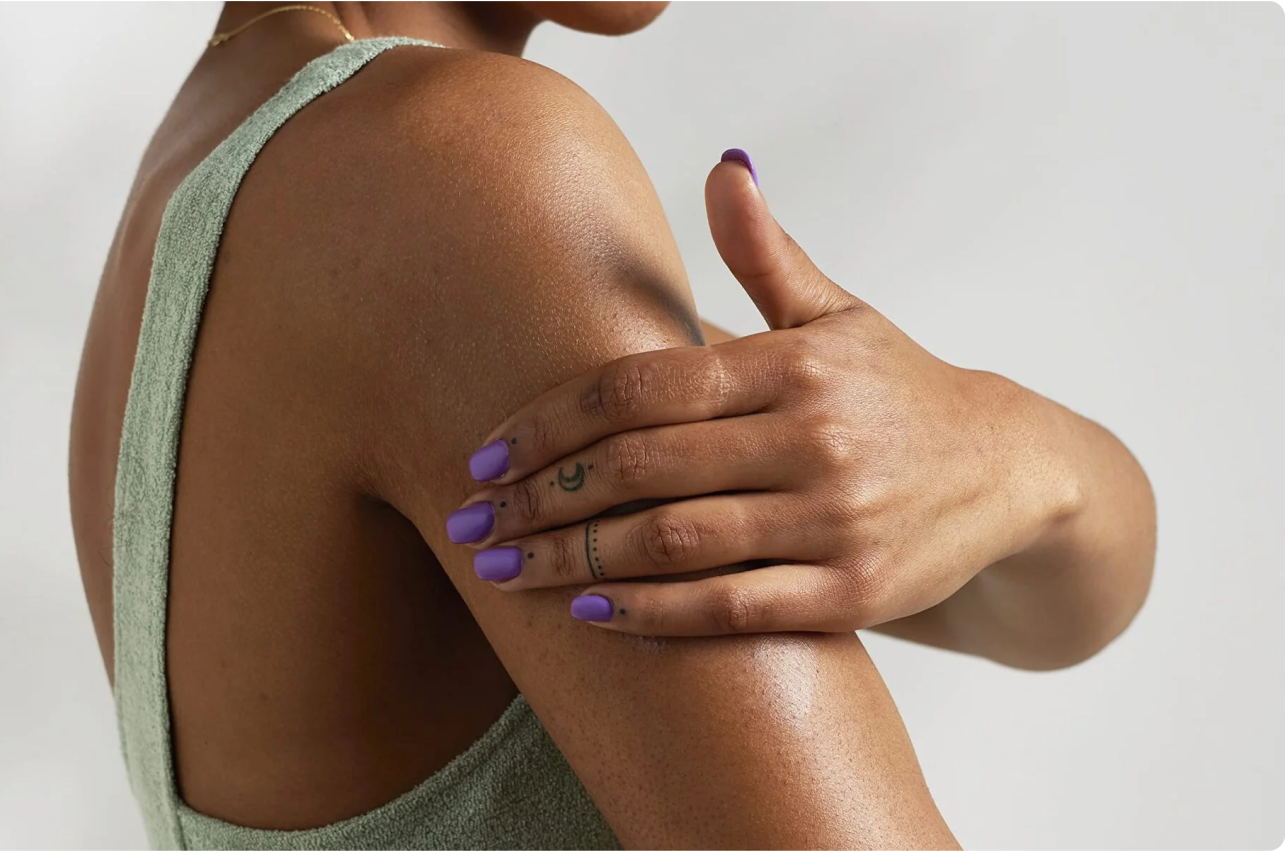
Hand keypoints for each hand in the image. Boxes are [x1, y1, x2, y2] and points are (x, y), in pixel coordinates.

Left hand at [447, 150, 1075, 636]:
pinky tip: (589, 609)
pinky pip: (731, 611)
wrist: (1012, 471)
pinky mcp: (853, 594)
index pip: (640, 385)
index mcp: (791, 363)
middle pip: (641, 467)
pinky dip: (651, 614)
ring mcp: (835, 521)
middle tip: (470, 522)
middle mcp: (812, 438)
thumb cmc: (897, 391)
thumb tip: (722, 167)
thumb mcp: (838, 315)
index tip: (486, 454)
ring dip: (573, 561)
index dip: (550, 421)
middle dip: (540, 498)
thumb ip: (768, 254)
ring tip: (506, 572)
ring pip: (675, 543)